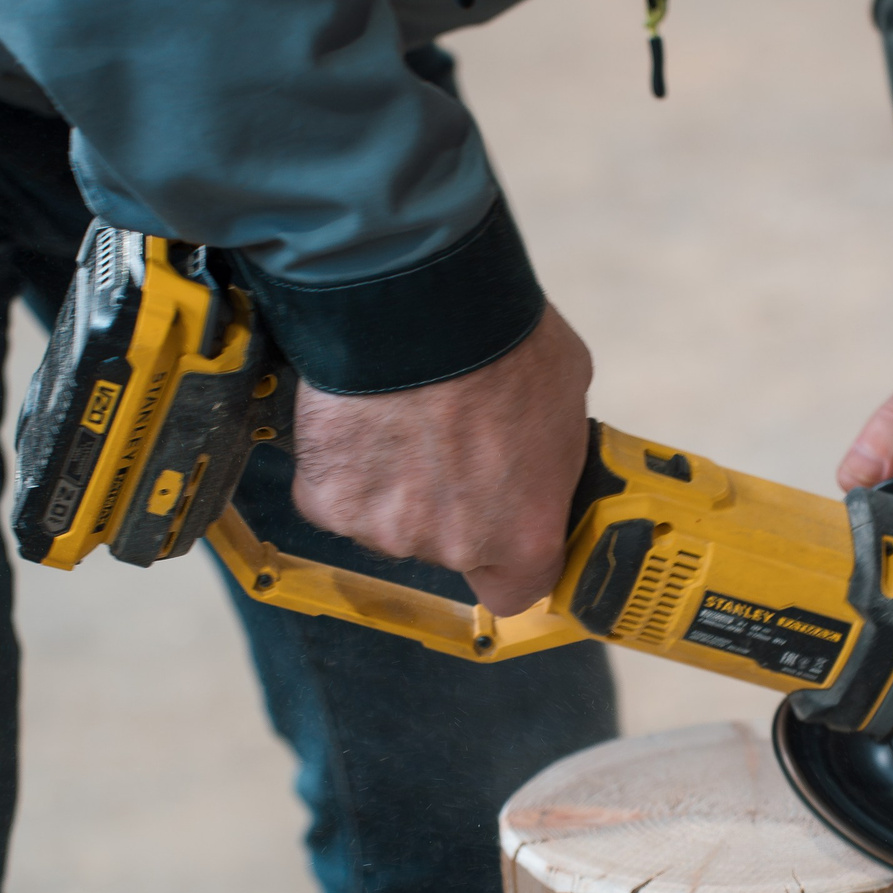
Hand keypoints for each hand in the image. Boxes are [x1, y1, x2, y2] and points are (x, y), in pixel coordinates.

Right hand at [289, 303, 592, 615]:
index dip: (506, 557)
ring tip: (403, 416)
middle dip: (448, 502)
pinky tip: (361, 417)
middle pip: (446, 546)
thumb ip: (549, 458)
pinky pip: (336, 492)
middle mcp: (452, 547)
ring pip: (388, 519)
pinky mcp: (326, 499)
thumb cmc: (503, 343)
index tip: (500, 523)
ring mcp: (383, 528)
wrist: (419, 303)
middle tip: (448, 436)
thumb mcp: (566, 403)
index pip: (515, 589)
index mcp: (524, 535)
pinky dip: (345, 463)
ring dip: (394, 482)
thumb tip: (539, 461)